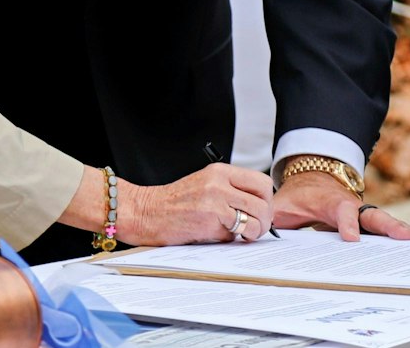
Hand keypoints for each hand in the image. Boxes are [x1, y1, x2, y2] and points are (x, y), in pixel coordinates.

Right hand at [121, 164, 275, 244]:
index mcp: (220, 171)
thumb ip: (229, 192)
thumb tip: (258, 211)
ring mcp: (214, 200)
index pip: (262, 182)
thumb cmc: (172, 204)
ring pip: (255, 218)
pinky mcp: (208, 219)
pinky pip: (235, 233)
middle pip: (264, 201)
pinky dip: (230, 239)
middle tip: (253, 228)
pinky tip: (216, 236)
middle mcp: (219, 182)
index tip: (259, 212)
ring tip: (239, 235)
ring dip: (251, 232)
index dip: (266, 201)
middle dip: (263, 220)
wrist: (143, 211)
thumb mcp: (204, 186)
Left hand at [271, 170, 409, 240]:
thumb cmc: (297, 196)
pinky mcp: (369, 223)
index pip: (342, 212)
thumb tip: (261, 229)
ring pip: (387, 223)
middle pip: (374, 216)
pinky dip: (405, 238)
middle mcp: (352, 206)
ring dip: (406, 234)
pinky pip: (388, 232)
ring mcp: (364, 214)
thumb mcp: (282, 205)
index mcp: (331, 202)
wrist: (312, 178)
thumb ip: (274, 217)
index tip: (351, 239)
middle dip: (392, 228)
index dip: (346, 224)